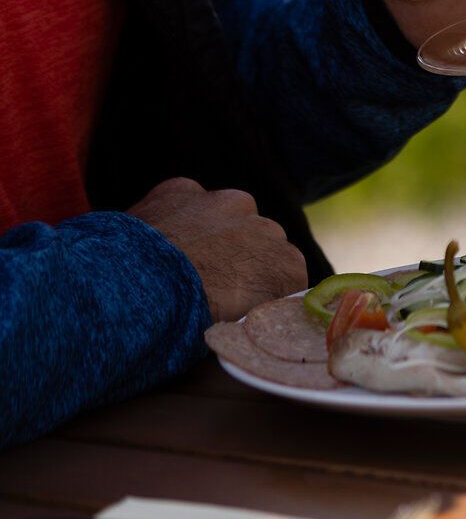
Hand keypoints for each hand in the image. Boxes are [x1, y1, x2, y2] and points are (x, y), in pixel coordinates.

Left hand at [128, 178, 307, 321]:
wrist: (125, 294)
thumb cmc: (178, 326)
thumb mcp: (230, 329)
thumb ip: (248, 308)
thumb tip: (237, 308)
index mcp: (287, 267)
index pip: (284, 277)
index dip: (258, 290)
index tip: (234, 304)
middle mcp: (266, 227)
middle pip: (259, 241)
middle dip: (237, 257)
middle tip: (202, 284)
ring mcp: (225, 202)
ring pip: (226, 215)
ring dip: (210, 232)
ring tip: (175, 261)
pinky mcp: (183, 189)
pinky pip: (185, 201)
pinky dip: (174, 216)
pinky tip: (154, 241)